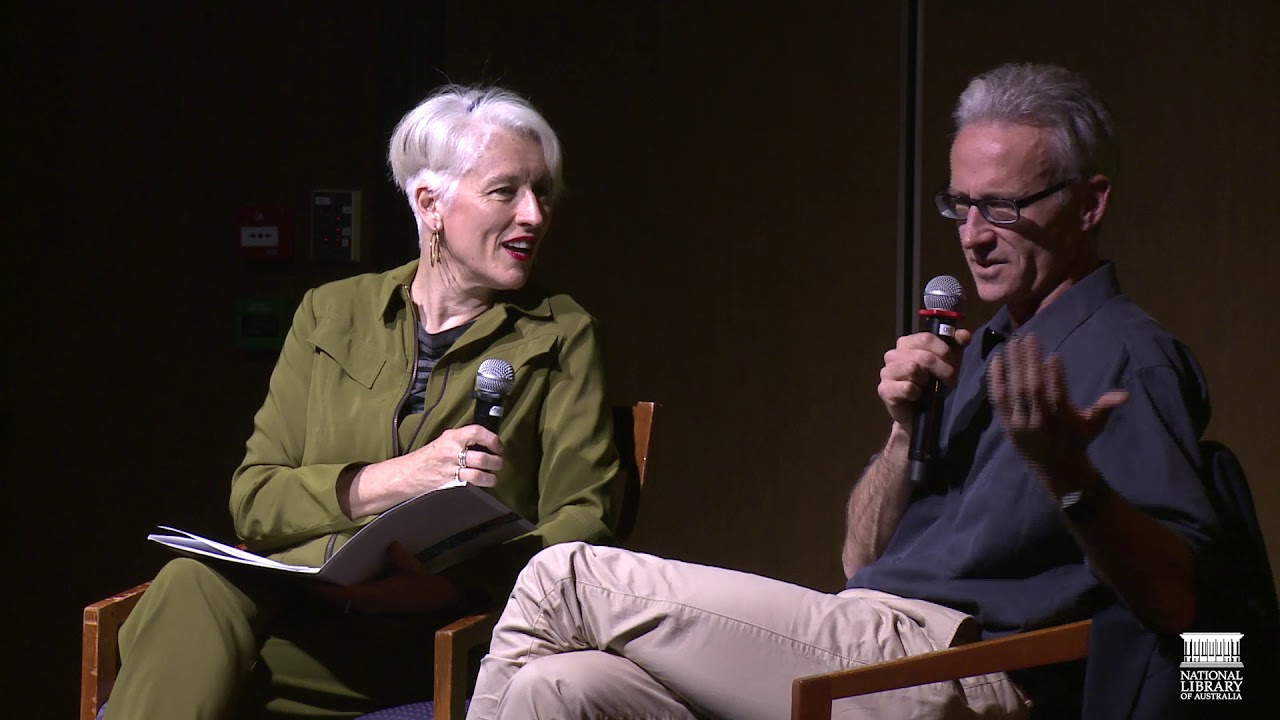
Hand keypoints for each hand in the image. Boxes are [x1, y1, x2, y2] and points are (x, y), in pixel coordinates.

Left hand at [307, 542, 462, 613]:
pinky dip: (342, 590)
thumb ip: (398, 556)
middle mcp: (368, 605)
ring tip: (317, 575)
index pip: (339, 595)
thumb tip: (389, 544)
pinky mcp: (376, 604)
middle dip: (320, 589)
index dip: (320, 589)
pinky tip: (340, 578)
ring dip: (330, 591)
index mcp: (372, 597)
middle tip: (303, 574)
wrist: (439, 602)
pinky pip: (353, 597)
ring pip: (343, 600)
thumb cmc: (424, 587)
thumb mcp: (411, 568)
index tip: (303, 580)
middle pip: (336, 599)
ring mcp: (372, 606)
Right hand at [405, 424, 504, 493]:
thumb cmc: (428, 456)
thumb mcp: (444, 439)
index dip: (493, 439)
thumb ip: (463, 438)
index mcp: (452, 437)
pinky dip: (481, 484)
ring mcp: (451, 468)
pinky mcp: (450, 482)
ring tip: (493, 476)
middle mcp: (452, 451)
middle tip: (498, 462)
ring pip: (478, 474)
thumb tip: (486, 439)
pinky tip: (483, 482)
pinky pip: (471, 483)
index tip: (498, 446)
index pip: (477, 432)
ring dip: (491, 476)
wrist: (409, 472)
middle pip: (482, 457)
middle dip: (496, 462)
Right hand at [877, 329, 972, 429]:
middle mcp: (893, 354)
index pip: (926, 338)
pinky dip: (917, 393)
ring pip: (913, 368)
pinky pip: (907, 387)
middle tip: (949, 380)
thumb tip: (964, 335)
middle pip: (924, 356)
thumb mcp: (949, 361)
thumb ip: (956, 345)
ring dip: (928, 381)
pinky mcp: (884, 389)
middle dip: (943, 370)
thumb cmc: (932, 383)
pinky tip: (917, 396)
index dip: (944, 350)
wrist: (920, 413)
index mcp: (906, 343)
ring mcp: (886, 372)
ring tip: (928, 388)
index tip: (952, 362)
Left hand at [988, 335, 1127, 491]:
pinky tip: (997, 359)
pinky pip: (998, 398)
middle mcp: (1038, 421)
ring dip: (1012, 365)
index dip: (1055, 376)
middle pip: (1032, 388)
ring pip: (1014, 390)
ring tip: (1013, 342)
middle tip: (1030, 337)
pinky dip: (996, 378)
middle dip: (1030, 361)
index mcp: (1061, 420)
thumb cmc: (1077, 439)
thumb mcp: (1094, 425)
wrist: (1054, 467)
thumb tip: (1125, 395)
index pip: (1057, 396)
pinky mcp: (1005, 422)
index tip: (1054, 355)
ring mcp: (1019, 422)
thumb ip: (1105, 407)